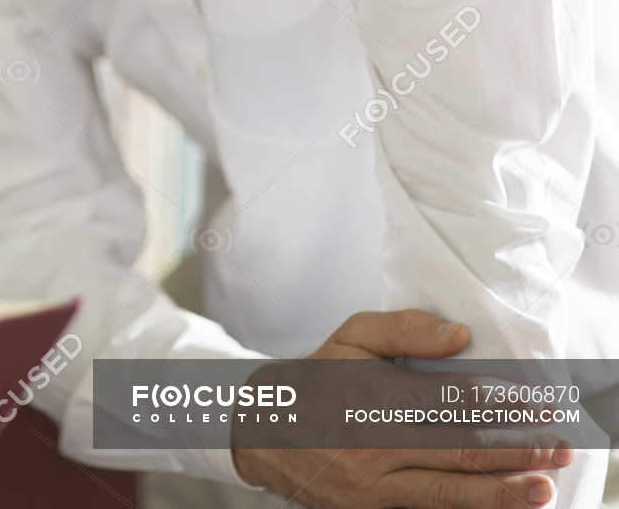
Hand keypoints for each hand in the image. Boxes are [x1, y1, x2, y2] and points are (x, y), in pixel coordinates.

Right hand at [230, 309, 571, 507]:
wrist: (259, 432)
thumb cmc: (315, 379)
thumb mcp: (349, 338)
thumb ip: (403, 328)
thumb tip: (460, 337)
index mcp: (370, 396)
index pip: (451, 401)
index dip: (502, 404)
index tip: (539, 403)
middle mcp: (372, 445)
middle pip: (459, 450)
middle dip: (516, 449)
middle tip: (559, 446)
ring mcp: (372, 486)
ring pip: (449, 491)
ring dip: (502, 490)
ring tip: (543, 486)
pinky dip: (467, 508)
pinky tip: (499, 503)